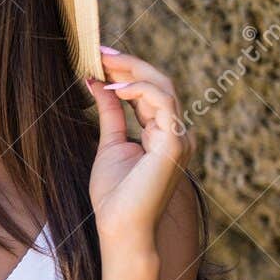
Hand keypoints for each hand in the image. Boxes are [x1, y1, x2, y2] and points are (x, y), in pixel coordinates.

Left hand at [84, 44, 194, 246]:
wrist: (121, 228)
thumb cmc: (115, 196)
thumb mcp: (110, 144)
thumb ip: (111, 113)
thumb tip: (99, 82)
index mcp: (164, 134)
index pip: (150, 91)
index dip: (128, 70)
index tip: (100, 56)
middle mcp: (177, 134)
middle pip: (160, 83)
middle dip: (130, 63)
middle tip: (100, 50)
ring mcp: (180, 139)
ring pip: (164, 87)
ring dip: (133, 70)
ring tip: (104, 63)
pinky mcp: (176, 144)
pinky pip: (164, 103)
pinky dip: (140, 90)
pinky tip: (117, 87)